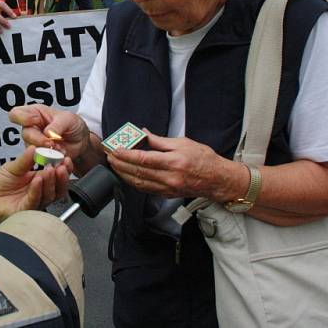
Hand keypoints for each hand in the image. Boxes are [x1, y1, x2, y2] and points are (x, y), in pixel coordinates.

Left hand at [0, 145, 72, 228]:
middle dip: (62, 176)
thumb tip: (36, 147)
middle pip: (57, 187)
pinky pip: (34, 200)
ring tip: (50, 169)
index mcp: (39, 180)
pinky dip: (37, 189)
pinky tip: (38, 179)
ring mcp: (34, 202)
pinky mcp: (25, 210)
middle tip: (62, 164)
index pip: (56, 175)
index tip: (65, 157)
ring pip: (49, 195)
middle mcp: (39, 192)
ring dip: (51, 181)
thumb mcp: (12, 167)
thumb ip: (25, 159)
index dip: (63, 167)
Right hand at [8, 104, 90, 162]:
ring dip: (47, 151)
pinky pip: (41, 160)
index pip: (16, 114)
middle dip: (39, 140)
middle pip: (25, 134)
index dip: (22, 118)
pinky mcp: (40, 156)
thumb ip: (57, 125)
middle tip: (52, 143)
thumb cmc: (72, 124)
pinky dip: (51, 159)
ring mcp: (34, 143)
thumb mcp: (68, 119)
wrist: (81, 140)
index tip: (35, 120)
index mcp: (34, 113)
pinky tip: (60, 155)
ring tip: (60, 149)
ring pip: (31, 150)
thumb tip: (47, 133)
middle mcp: (31, 128)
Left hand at [106, 131, 243, 200]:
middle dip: (120, 164)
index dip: (126, 155)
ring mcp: (168, 188)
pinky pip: (146, 189)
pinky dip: (134, 182)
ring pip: (139, 183)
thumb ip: (160, 141)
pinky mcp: (167, 194)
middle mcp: (169, 177)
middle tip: (109, 156)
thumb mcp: (183, 143)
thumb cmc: (204, 158)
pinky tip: (127, 175)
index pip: (143, 159)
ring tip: (114, 165)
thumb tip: (143, 133)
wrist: (218, 179)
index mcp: (173, 162)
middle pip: (138, 172)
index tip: (115, 150)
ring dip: (124, 174)